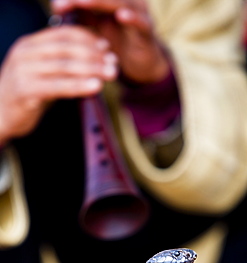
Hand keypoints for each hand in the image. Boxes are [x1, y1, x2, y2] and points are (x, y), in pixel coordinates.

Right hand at [0, 25, 117, 143]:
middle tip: (114, 64)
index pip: (63, 34)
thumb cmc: (26, 95)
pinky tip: (95, 87)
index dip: (88, 39)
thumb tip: (96, 61)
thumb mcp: (43, 74)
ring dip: (92, 69)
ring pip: (64, 65)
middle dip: (94, 55)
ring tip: (110, 74)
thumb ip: (62, 65)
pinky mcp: (25, 90)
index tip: (107, 48)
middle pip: (67, 48)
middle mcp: (25, 53)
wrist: (0, 116)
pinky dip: (79, 86)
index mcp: (30, 44)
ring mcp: (23, 70)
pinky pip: (58, 86)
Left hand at [52, 0, 169, 82]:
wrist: (140, 64)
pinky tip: (121, 16)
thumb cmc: (116, 44)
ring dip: (101, 1)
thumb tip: (57, 6)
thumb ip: (80, 16)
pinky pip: (141, 22)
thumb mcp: (94, 29)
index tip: (56, 6)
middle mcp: (124, 2)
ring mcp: (137, 13)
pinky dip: (132, 17)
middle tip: (63, 4)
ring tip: (84, 2)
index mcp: (110, 1)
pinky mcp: (146, 30)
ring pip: (120, 2)